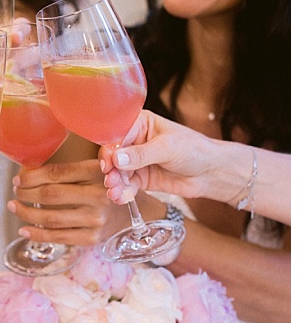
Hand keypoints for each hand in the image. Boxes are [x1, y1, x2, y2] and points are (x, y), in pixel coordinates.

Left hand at [8, 159, 124, 246]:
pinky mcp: (92, 237)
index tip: (18, 179)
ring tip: (14, 206)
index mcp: (97, 172)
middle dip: (26, 193)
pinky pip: (58, 237)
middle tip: (16, 192)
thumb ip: (67, 172)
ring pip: (51, 218)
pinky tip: (23, 229)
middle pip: (51, 195)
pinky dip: (37, 234)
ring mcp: (96, 219)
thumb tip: (26, 174)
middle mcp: (98, 195)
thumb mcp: (94, 171)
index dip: (31, 176)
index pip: (57, 173)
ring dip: (26, 213)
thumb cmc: (105, 188)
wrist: (136, 213)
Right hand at [99, 110, 224, 203]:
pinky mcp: (141, 178)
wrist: (212, 173)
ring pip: (117, 171)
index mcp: (141, 124)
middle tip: (111, 181)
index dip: (110, 149)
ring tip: (115, 192)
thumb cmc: (195, 150)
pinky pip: (126, 185)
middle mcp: (135, 141)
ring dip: (114, 183)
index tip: (109, 163)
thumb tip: (117, 159)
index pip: (117, 134)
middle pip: (113, 155)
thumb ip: (141, 154)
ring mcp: (137, 161)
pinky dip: (121, 192)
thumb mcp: (168, 148)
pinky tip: (120, 197)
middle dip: (110, 169)